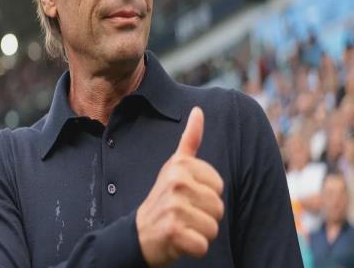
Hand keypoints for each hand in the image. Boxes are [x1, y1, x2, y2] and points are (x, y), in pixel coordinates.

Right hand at [136, 107, 223, 266]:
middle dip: (205, 216)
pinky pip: (203, 245)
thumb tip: (198, 109)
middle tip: (183, 213)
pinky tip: (179, 240)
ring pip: (213, 227)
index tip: (187, 195)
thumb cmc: (164, 198)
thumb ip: (190, 140)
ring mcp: (174, 206)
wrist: (140, 233)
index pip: (219, 186)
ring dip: (200, 233)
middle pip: (218, 207)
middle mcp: (176, 182)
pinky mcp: (173, 231)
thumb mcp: (175, 166)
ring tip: (182, 225)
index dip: (206, 195)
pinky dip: (194, 249)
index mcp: (180, 165)